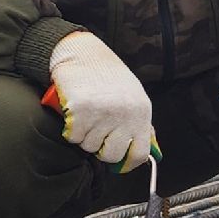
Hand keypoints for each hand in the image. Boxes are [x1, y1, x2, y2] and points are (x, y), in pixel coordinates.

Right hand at [46, 31, 155, 171]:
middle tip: (96, 133)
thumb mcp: (133, 97)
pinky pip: (73, 137)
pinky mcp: (81, 111)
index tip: (118, 164)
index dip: (127, 163)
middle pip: (111, 155)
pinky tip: (75, 114)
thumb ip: (138, 124)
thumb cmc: (107, 76)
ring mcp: (103, 114)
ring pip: (89, 146)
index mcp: (141, 113)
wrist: (83, 53)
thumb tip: (147, 152)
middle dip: (101, 149)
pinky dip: (71, 130)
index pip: (139, 153)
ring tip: (86, 116)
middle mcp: (124, 115)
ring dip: (84, 136)